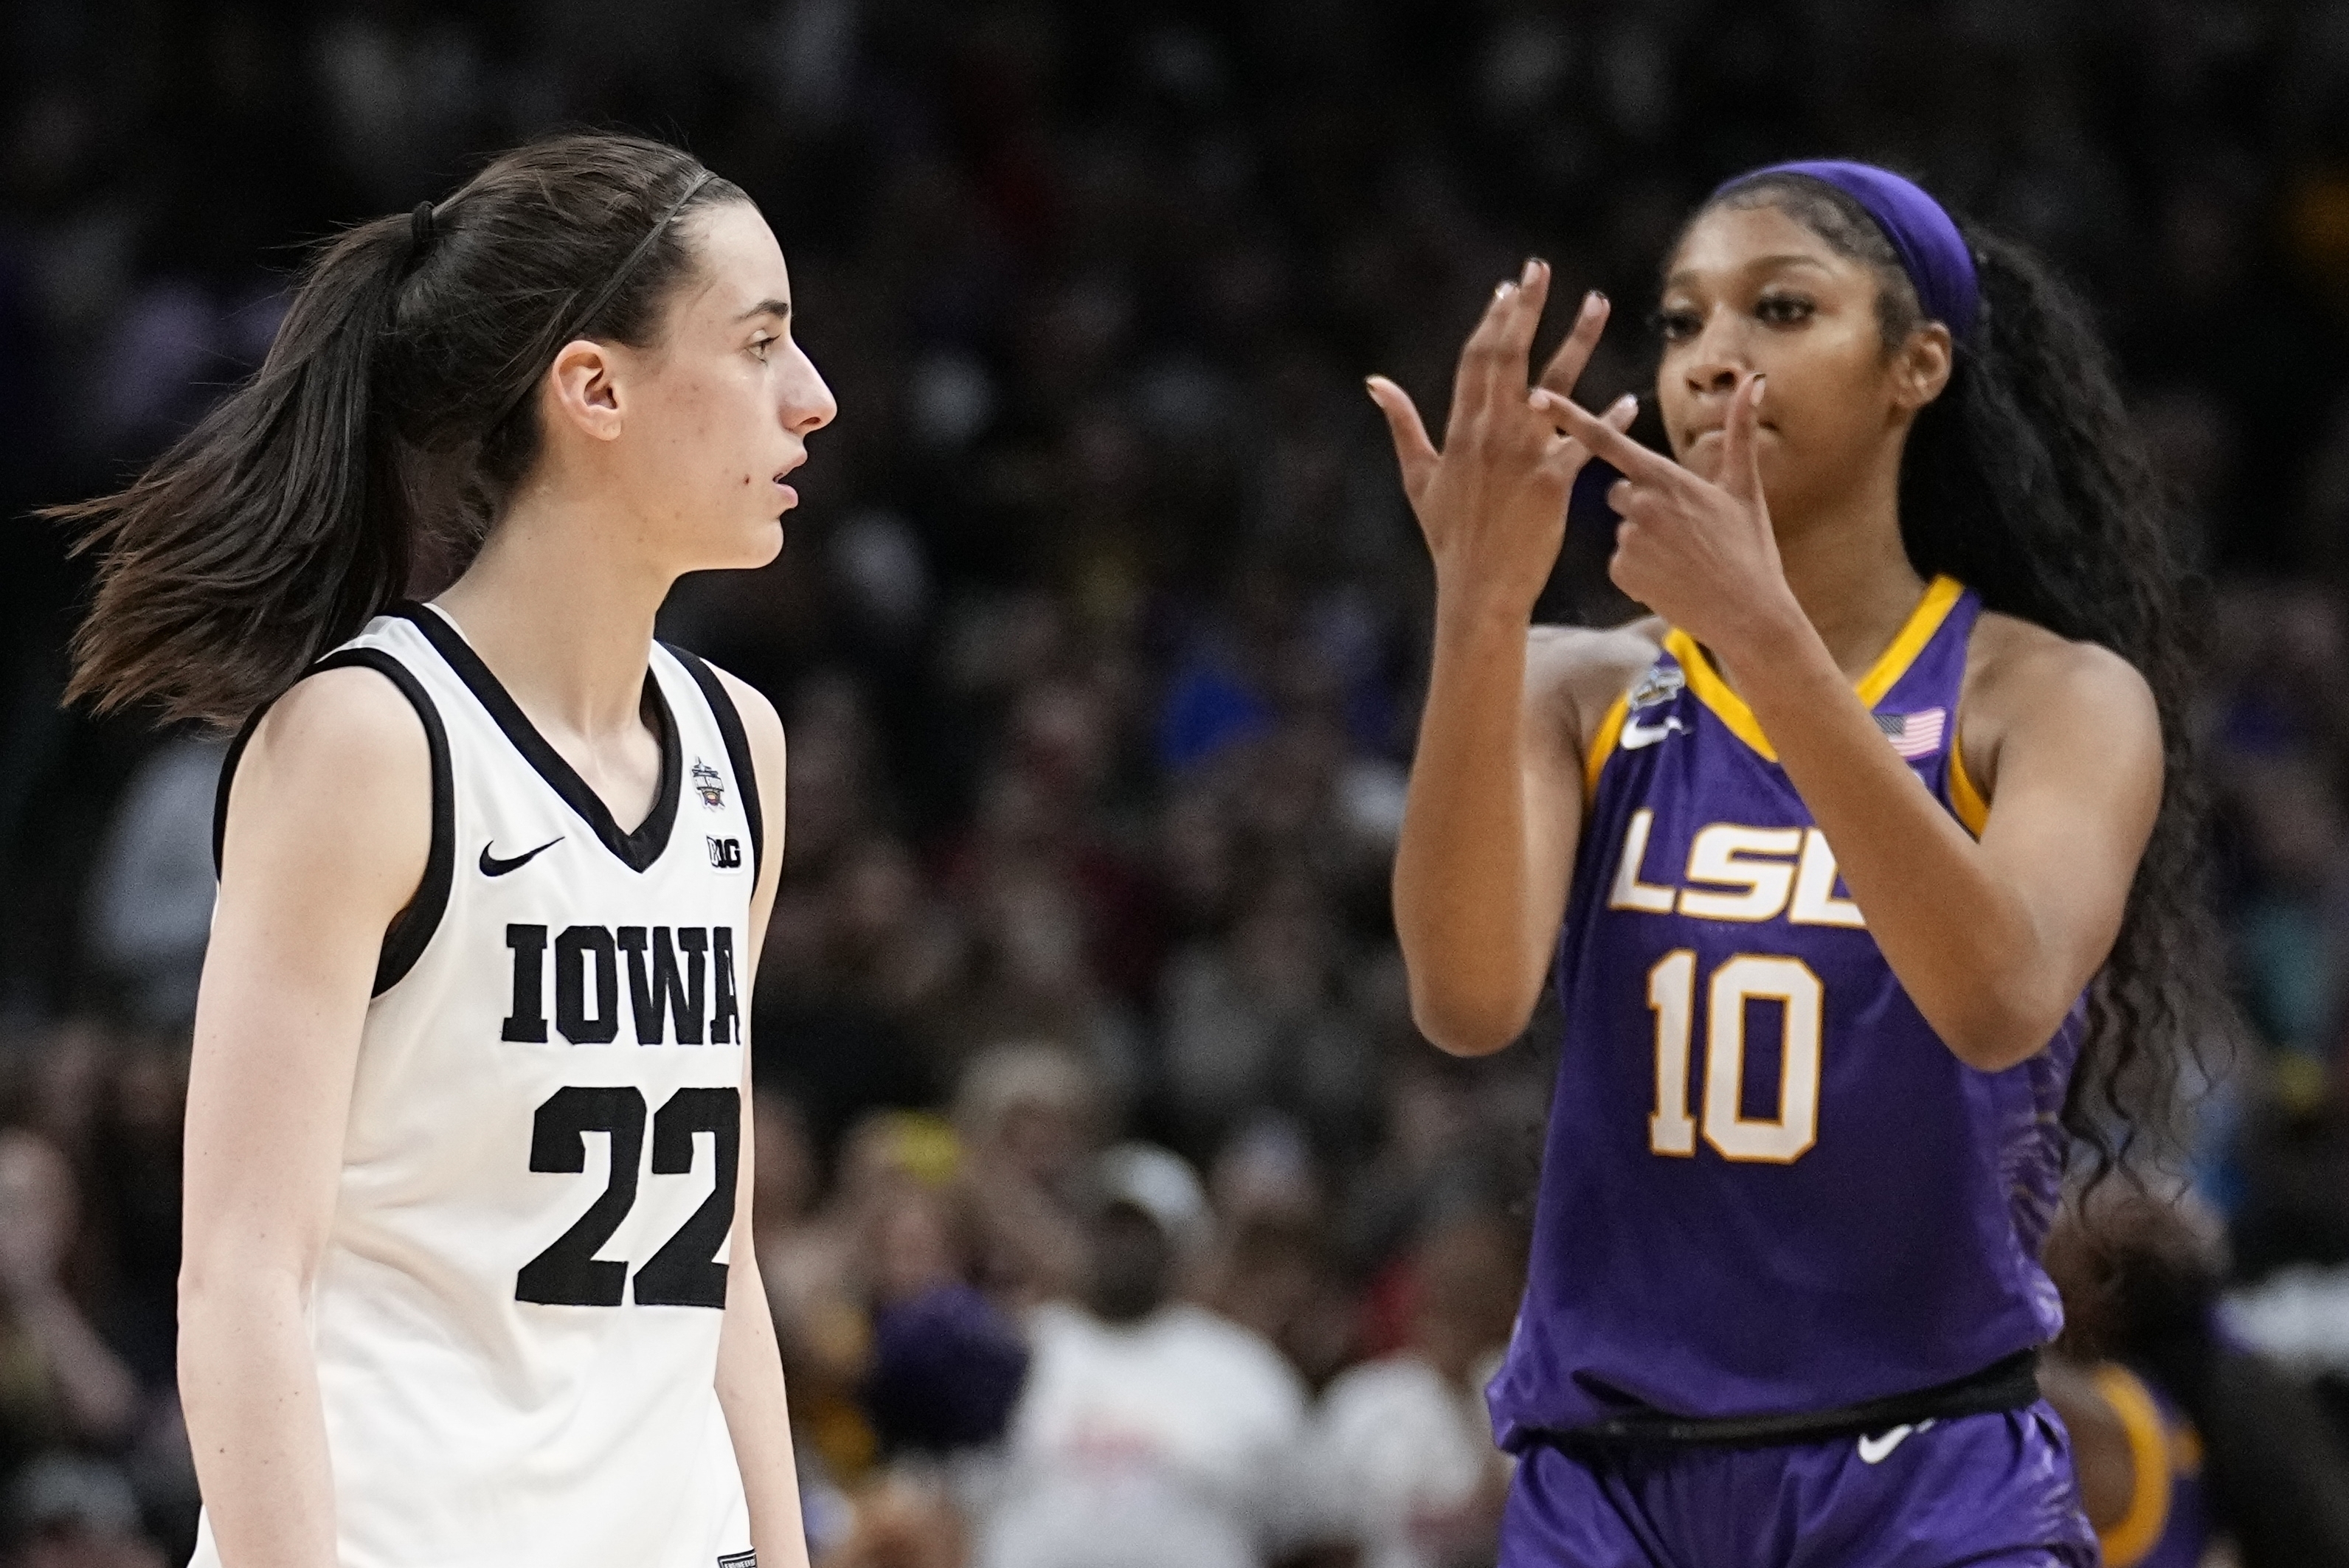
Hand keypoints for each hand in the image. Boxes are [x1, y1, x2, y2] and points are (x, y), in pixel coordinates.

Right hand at [1368, 259, 1636, 620]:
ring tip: (1597, 302)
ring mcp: (1523, 455)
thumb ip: (1402, 424)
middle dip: (1526, 308)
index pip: (1476, 358)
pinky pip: (1586, 443)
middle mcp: (1491, 432)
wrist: (1478, 586)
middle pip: (1510, 355)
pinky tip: (1629, 399)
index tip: (1508, 289)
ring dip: (1578, 339)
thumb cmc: (1448, 535)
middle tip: (1540, 269)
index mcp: (1460, 428)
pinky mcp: (1553, 482)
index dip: (1493, 320)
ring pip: (1556, 384)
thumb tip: (1375, 383)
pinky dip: (1607, 420)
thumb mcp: (1417, 477)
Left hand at [1534, 372, 1800, 659]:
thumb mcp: (1745, 487)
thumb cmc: (1749, 549)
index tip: (1536, 397)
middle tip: (1682, 529)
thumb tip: (1755, 380)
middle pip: (1618, 492)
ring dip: (1644, 540)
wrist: (1747, 613)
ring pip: (1622, 528)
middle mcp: (1640, 503)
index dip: (1569, 417)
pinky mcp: (1620, 572)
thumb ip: (1740, 430)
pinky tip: (1669, 579)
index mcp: (1665, 477)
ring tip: (1682, 558)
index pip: (1607, 440)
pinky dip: (1638, 570)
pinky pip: (1619, 562)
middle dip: (1640, 504)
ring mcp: (1628, 539)